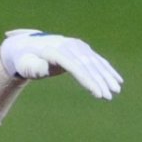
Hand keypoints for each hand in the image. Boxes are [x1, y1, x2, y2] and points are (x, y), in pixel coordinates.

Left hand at [0, 29, 122, 100]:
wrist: (25, 47)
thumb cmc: (24, 61)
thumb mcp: (25, 65)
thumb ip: (34, 68)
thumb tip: (44, 69)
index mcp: (56, 51)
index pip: (76, 67)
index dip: (87, 80)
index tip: (97, 93)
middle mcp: (69, 46)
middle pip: (88, 65)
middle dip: (100, 81)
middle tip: (109, 96)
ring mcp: (77, 46)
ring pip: (95, 62)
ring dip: (107, 76)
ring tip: (116, 91)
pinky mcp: (81, 48)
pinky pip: (96, 60)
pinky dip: (107, 70)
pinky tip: (117, 81)